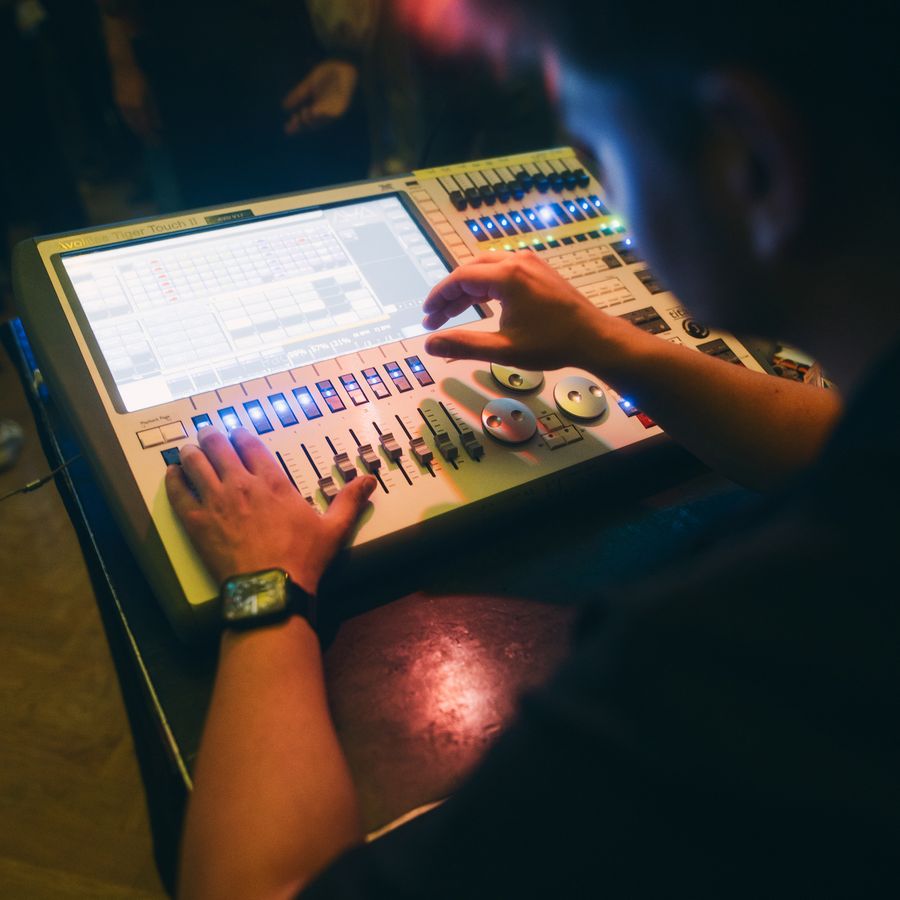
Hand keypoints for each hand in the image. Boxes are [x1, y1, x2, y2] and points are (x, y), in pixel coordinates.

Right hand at [111, 62, 160, 142]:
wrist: (122, 67)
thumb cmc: (139, 78)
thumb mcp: (149, 93)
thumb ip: (154, 111)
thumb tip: (159, 126)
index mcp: (138, 105)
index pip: (146, 125)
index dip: (152, 135)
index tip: (158, 142)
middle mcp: (128, 107)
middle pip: (138, 126)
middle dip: (146, 136)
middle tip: (153, 144)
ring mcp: (121, 105)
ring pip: (130, 123)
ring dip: (138, 132)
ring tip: (146, 138)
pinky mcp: (117, 103)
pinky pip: (125, 118)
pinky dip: (132, 124)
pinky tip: (136, 128)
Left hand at [165, 427, 375, 593]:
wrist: (271, 589)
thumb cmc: (302, 560)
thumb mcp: (333, 529)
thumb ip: (349, 500)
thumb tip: (368, 481)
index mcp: (272, 481)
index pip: (250, 443)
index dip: (242, 434)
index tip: (238, 433)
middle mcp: (241, 484)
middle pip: (218, 445)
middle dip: (212, 436)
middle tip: (209, 434)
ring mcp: (216, 500)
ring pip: (195, 461)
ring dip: (191, 452)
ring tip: (189, 450)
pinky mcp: (196, 521)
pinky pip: (178, 491)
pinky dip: (174, 478)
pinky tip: (173, 473)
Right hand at [282, 60, 357, 133]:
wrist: (342, 63)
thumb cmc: (328, 73)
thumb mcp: (310, 84)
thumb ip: (299, 94)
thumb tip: (284, 106)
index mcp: (316, 107)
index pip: (305, 120)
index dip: (296, 126)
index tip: (286, 129)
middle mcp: (325, 111)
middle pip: (312, 124)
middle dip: (302, 125)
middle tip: (293, 122)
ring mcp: (333, 109)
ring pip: (322, 121)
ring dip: (312, 120)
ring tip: (302, 117)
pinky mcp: (342, 105)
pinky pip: (333, 114)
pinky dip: (324, 115)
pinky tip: (314, 111)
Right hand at [423, 252, 622, 370]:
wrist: (592, 338)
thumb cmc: (553, 344)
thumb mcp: (503, 349)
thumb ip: (463, 345)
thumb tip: (431, 344)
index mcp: (508, 276)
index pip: (459, 278)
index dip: (438, 297)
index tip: (427, 314)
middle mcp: (517, 262)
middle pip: (469, 270)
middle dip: (449, 294)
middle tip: (435, 319)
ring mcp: (530, 263)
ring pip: (485, 269)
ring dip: (466, 290)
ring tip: (452, 315)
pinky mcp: (537, 270)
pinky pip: (501, 271)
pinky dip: (485, 286)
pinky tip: (479, 305)